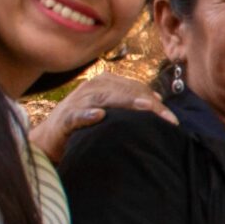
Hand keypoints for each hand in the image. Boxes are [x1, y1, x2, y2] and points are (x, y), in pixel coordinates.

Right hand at [30, 75, 175, 160]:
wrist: (51, 139)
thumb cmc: (87, 124)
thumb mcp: (112, 111)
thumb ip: (131, 103)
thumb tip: (157, 100)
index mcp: (105, 84)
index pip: (135, 88)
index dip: (155, 101)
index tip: (173, 120)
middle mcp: (92, 88)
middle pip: (124, 91)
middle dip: (148, 104)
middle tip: (168, 119)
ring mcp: (77, 102)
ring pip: (104, 98)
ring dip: (124, 102)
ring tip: (144, 108)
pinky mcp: (64, 119)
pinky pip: (76, 115)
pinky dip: (87, 114)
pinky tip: (99, 116)